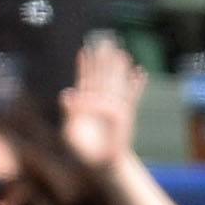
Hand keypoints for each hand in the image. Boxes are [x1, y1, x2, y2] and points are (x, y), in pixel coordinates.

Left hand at [60, 35, 145, 173]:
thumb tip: (64, 94)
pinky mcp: (126, 115)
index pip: (85, 81)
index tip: (83, 52)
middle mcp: (100, 103)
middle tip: (104, 41)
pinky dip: (136, 86)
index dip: (84, 67)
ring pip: (116, 83)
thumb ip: (70, 111)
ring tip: (121, 53)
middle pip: (102, 76)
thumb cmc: (83, 150)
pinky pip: (132, 98)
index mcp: (86, 105)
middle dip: (103, 60)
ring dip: (119, 69)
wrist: (100, 163)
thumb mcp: (70, 131)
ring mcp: (114, 107)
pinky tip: (140, 73)